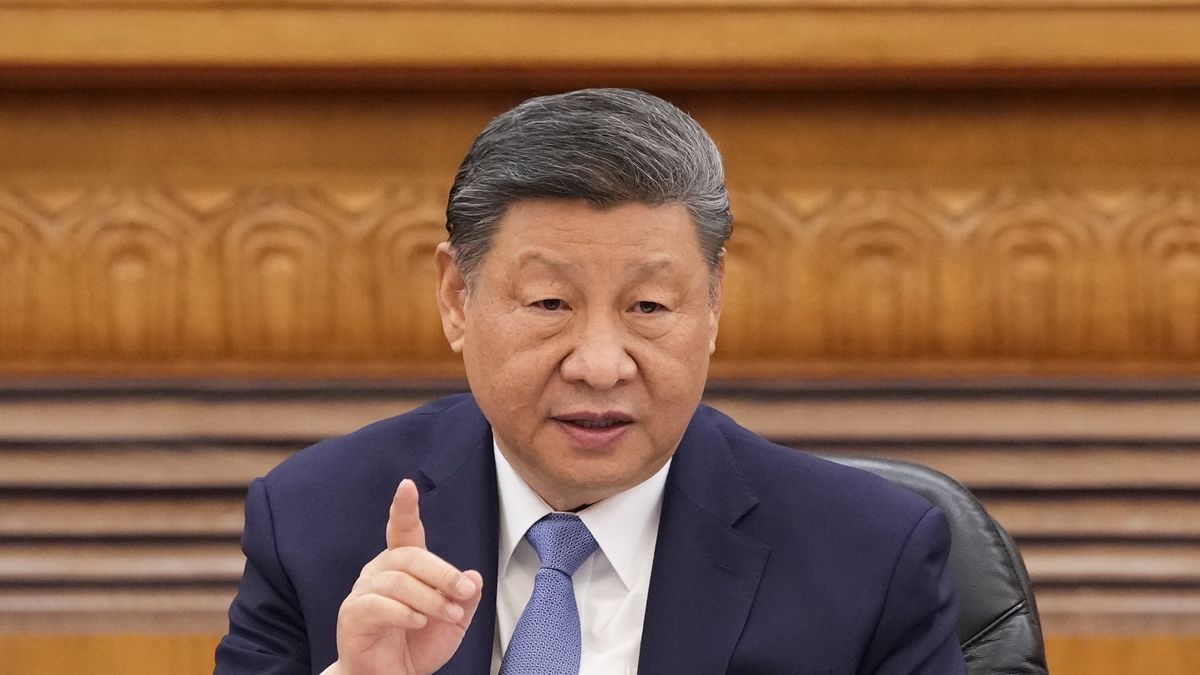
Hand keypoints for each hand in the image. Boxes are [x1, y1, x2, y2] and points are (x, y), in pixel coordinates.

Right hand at [332, 479, 483, 674]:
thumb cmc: (417, 645)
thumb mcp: (454, 621)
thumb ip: (465, 598)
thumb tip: (474, 576)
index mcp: (404, 566)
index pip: (404, 531)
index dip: (404, 508)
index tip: (406, 486)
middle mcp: (380, 572)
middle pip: (410, 556)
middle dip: (442, 572)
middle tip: (463, 590)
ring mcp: (363, 592)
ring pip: (398, 581)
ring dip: (430, 597)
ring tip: (448, 614)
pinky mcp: (353, 615)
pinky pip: (377, 604)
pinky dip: (404, 612)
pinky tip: (419, 621)